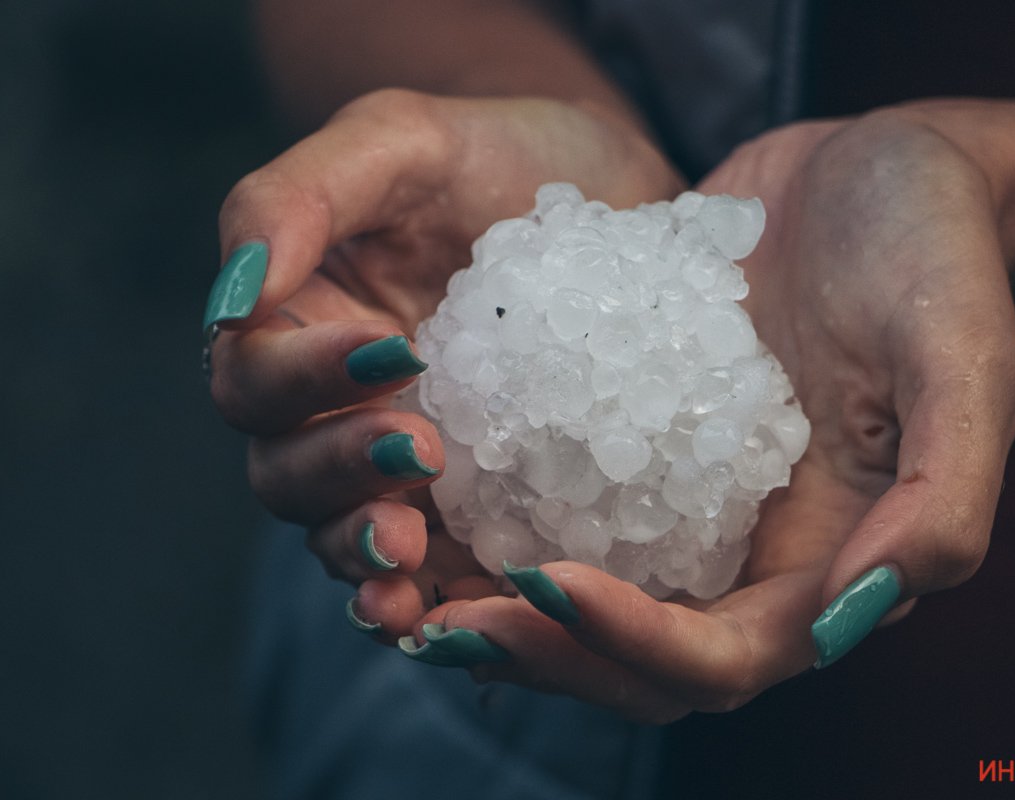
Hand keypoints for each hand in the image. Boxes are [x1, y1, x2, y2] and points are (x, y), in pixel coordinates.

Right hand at [206, 88, 682, 626]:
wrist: (607, 198)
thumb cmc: (497, 153)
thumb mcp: (402, 141)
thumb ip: (300, 198)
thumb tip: (233, 299)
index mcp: (299, 321)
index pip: (255, 373)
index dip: (302, 377)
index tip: (393, 353)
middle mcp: (334, 403)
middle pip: (285, 467)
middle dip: (339, 469)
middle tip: (420, 450)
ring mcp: (400, 460)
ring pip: (339, 529)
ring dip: (362, 551)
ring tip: (408, 553)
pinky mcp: (471, 503)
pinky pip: (427, 564)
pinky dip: (423, 594)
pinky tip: (444, 609)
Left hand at [392, 108, 1014, 721]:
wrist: (881, 168)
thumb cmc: (938, 254)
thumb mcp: (966, 361)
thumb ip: (942, 500)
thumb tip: (855, 617)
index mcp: (828, 561)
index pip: (723, 658)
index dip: (635, 645)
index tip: (547, 582)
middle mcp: (749, 549)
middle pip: (634, 652)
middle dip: (539, 648)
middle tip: (436, 621)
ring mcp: (688, 494)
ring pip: (583, 585)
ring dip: (496, 599)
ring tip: (404, 570)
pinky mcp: (641, 429)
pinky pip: (560, 485)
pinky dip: (497, 501)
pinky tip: (428, 470)